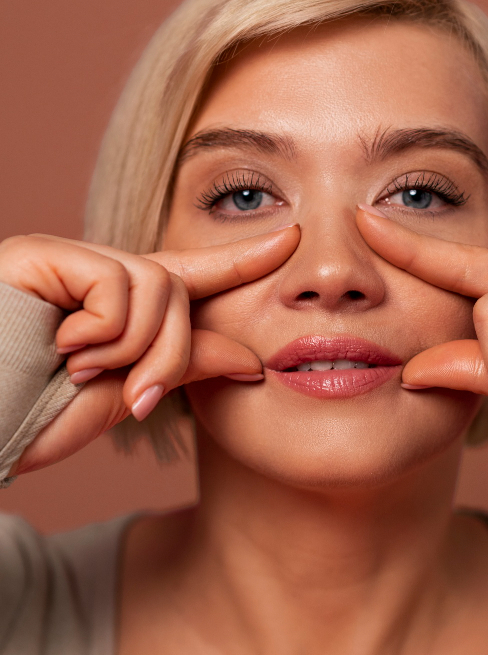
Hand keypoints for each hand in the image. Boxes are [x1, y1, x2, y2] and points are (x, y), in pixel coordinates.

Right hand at [0, 226, 299, 472]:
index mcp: (115, 311)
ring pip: (155, 288)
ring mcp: (66, 263)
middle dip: (168, 353)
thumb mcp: (121, 395)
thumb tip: (251, 356)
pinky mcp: (42, 254)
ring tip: (80, 373)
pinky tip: (61, 349)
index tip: (292, 239)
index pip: (189, 276)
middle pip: (176, 290)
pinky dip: (103, 332)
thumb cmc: (28, 415)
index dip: (240, 260)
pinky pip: (117, 285)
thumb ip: (182, 364)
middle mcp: (94, 279)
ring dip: (133, 350)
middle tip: (133, 397)